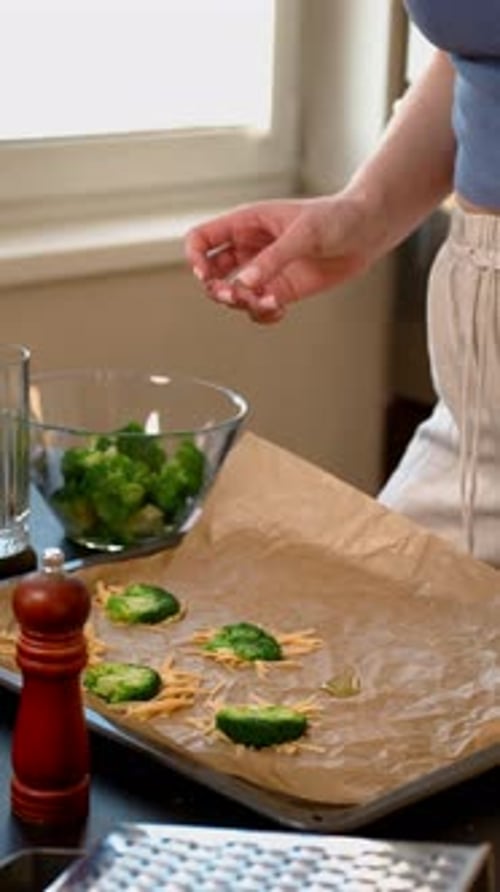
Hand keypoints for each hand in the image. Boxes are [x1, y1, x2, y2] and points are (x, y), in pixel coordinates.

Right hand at [184, 193, 380, 323]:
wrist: (367, 231)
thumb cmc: (336, 218)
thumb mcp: (304, 234)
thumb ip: (273, 259)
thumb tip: (244, 283)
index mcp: (246, 223)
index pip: (202, 239)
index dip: (195, 258)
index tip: (206, 275)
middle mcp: (250, 248)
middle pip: (211, 273)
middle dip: (217, 289)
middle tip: (236, 296)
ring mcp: (265, 271)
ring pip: (234, 294)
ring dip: (243, 305)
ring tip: (269, 303)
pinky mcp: (281, 289)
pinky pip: (258, 308)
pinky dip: (263, 314)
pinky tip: (280, 311)